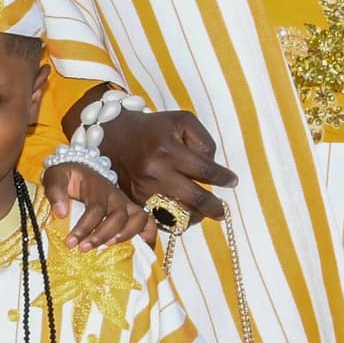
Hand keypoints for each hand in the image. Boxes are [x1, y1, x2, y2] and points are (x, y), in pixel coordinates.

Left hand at [43, 160, 150, 246]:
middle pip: (118, 216)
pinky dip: (148, 239)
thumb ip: (55, 191)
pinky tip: (138, 253)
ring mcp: (127, 204)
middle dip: (102, 235)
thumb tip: (61, 213)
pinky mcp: (133, 213)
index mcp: (98, 187)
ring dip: (126, 237)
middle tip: (83, 249)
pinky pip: (149, 224)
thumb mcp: (55, 177)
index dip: (84, 227)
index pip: (95, 208)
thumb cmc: (69, 178)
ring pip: (139, 219)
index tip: (70, 243)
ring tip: (107, 250)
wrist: (82, 172)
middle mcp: (116, 196)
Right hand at [100, 109, 234, 224]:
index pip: (205, 170)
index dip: (223, 178)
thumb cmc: (152, 128)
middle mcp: (156, 173)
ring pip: (179, 215)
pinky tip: (183, 216)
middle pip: (195, 199)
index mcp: (168, 150)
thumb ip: (203, 141)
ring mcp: (144, 191)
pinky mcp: (135, 201)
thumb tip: (211, 166)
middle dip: (214, 207)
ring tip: (203, 213)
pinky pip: (161, 220)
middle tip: (223, 211)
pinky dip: (175, 222)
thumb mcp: (181, 120)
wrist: (111, 135)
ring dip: (196, 217)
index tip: (232, 181)